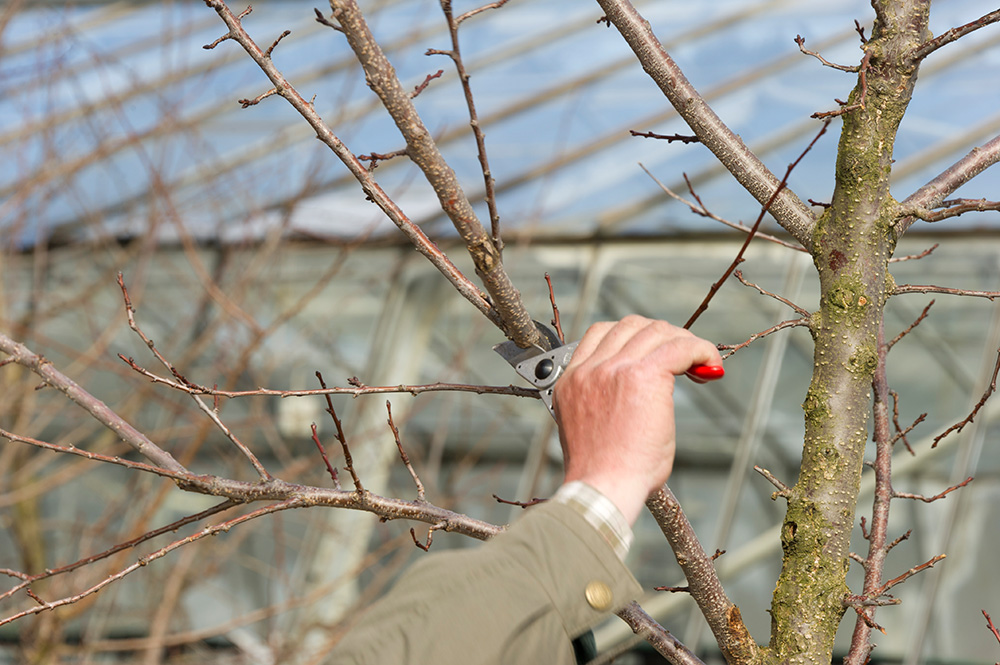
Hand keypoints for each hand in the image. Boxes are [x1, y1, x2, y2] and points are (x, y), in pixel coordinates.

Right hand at [552, 316, 722, 524]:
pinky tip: (711, 367)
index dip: (634, 337)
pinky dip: (701, 351)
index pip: (602, 333)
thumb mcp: (594, 429)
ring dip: (683, 343)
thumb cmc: (604, 475)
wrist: (602, 488)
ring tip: (701, 366)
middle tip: (684, 361)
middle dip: (662, 336)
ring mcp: (613, 369)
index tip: (656, 354)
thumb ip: (609, 404)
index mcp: (573, 380)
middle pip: (631, 325)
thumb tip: (640, 401)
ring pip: (657, 331)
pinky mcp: (642, 376)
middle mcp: (590, 369)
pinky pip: (680, 346)